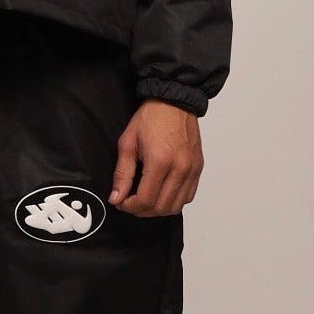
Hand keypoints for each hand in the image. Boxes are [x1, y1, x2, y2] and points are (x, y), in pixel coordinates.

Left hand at [109, 100, 201, 216]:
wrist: (174, 103)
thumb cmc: (151, 118)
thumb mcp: (128, 143)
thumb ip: (122, 174)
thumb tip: (116, 197)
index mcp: (160, 161)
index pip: (146, 200)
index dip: (130, 207)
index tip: (121, 202)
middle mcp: (180, 168)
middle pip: (161, 207)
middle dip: (142, 210)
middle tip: (130, 202)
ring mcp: (191, 169)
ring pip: (176, 206)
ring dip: (158, 209)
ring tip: (144, 199)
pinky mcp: (198, 169)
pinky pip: (188, 196)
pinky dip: (173, 201)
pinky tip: (161, 192)